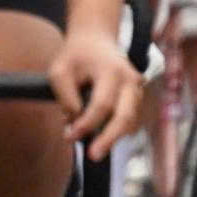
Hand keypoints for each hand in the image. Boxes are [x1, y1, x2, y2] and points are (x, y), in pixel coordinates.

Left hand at [50, 30, 141, 156]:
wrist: (95, 41)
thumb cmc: (75, 56)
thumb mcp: (59, 70)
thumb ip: (65, 96)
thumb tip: (75, 121)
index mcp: (112, 70)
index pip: (102, 104)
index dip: (86, 123)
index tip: (70, 136)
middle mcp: (130, 80)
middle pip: (125, 116)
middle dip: (109, 138)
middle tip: (93, 155)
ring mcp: (138, 90)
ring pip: (130, 122)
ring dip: (111, 137)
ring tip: (93, 147)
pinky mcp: (138, 98)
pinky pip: (130, 121)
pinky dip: (116, 131)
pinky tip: (100, 135)